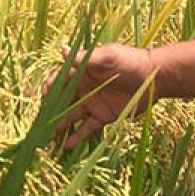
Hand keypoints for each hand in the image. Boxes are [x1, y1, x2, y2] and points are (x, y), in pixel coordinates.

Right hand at [43, 43, 157, 149]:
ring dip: (59, 127)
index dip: (49, 89)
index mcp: (82, 72)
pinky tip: (67, 146)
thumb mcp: (108, 57)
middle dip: (49, 113)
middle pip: (61, 101)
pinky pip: (86, 128)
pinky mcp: (103, 116)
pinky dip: (77, 137)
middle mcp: (83, 88)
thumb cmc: (130, 61)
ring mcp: (92, 103)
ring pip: (70, 117)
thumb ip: (86, 58)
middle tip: (39, 126)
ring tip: (47, 140)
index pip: (58, 80)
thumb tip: (60, 49)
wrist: (155, 77)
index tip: (43, 98)